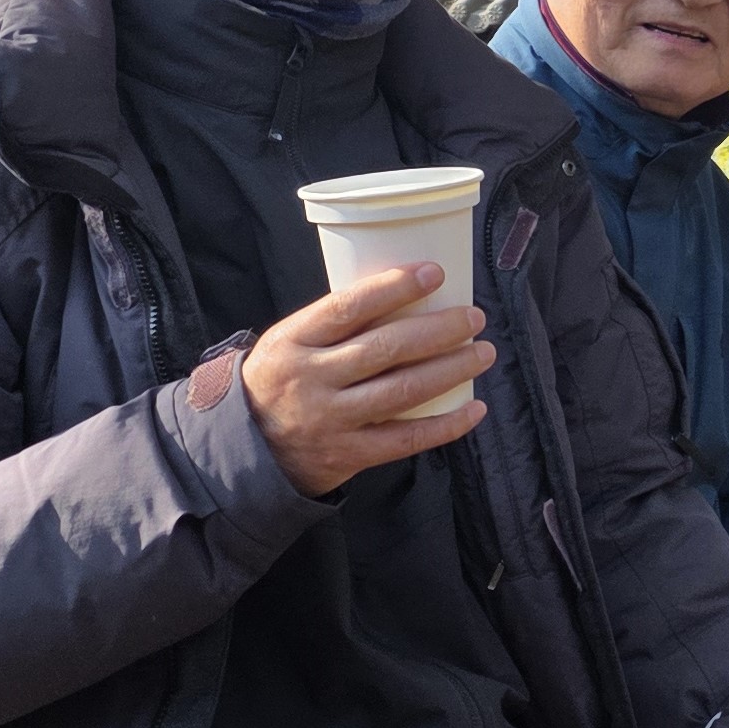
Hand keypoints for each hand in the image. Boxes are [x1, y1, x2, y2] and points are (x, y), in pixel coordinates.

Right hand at [241, 262, 493, 495]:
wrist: (245, 448)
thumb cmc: (281, 380)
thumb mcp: (288, 343)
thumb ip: (334, 325)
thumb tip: (406, 293)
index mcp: (293, 341)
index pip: (347, 307)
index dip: (394, 287)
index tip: (434, 273)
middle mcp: (312, 379)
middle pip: (386, 349)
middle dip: (439, 330)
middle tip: (474, 318)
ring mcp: (330, 419)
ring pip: (402, 391)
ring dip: (451, 370)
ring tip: (483, 353)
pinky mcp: (348, 454)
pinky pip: (405, 439)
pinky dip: (446, 424)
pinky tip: (474, 408)